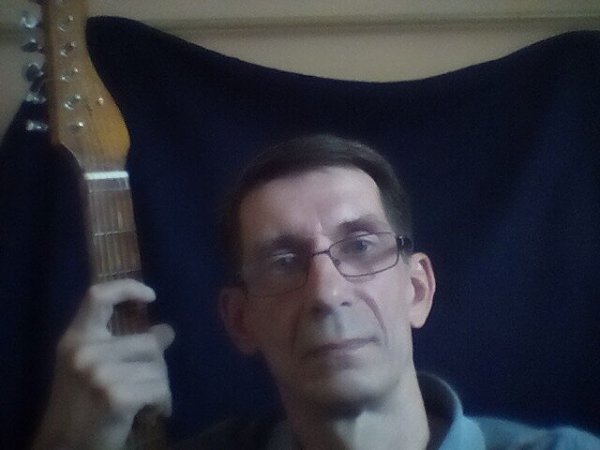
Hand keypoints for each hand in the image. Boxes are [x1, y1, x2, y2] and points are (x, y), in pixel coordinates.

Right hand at [32, 279, 173, 449]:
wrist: (64, 446)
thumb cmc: (81, 403)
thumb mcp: (88, 366)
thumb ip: (119, 344)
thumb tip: (166, 331)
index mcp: (76, 338)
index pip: (98, 296)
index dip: (127, 288)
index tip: (151, 296)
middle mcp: (85, 352)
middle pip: (148, 342)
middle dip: (159, 363)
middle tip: (152, 380)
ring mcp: (99, 374)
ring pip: (158, 366)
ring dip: (160, 384)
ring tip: (150, 398)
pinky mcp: (116, 397)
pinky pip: (160, 388)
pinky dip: (163, 401)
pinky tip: (156, 410)